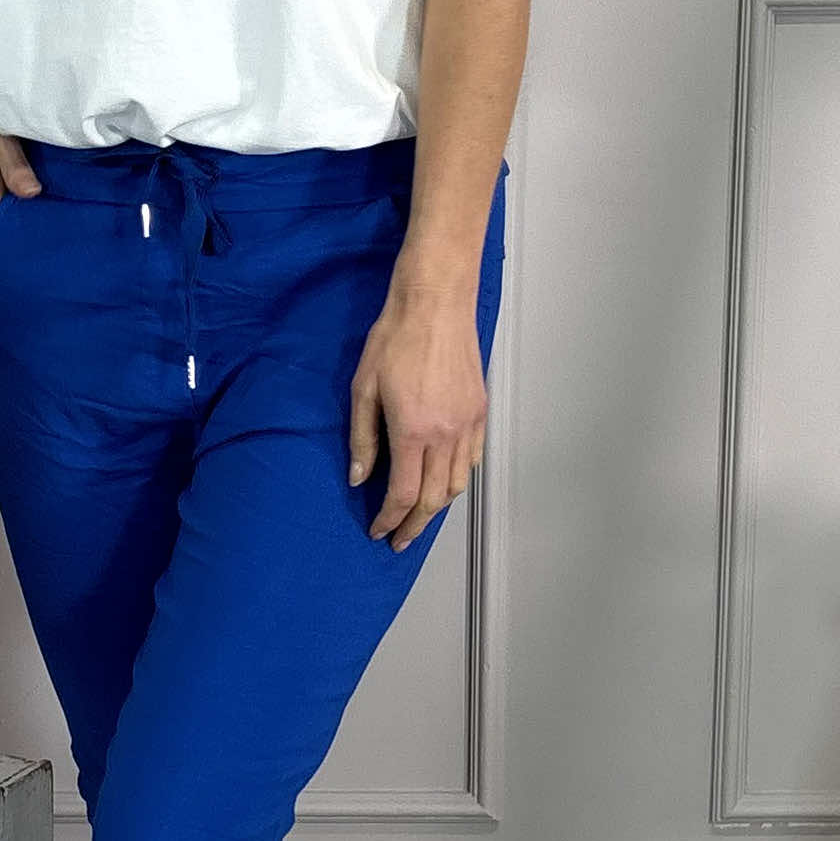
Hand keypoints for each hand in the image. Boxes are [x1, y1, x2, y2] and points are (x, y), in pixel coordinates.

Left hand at [348, 278, 487, 551]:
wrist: (436, 301)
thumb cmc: (397, 337)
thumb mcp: (364, 388)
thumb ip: (363, 438)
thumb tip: (360, 477)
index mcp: (414, 431)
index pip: (403, 495)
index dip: (389, 519)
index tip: (378, 531)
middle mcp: (445, 435)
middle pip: (433, 500)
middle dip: (414, 526)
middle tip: (400, 539)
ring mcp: (467, 425)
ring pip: (456, 485)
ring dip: (437, 507)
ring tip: (419, 516)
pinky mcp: (479, 412)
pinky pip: (472, 461)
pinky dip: (457, 481)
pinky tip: (443, 484)